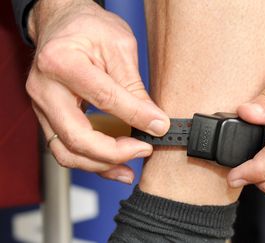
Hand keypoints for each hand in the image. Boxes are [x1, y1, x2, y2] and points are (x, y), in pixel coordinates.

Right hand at [26, 0, 169, 183]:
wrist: (63, 23)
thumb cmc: (90, 28)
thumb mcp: (119, 47)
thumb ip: (134, 87)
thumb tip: (154, 121)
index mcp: (62, 62)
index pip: (103, 98)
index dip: (135, 116)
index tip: (159, 127)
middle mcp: (44, 88)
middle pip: (75, 137)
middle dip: (113, 153)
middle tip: (143, 150)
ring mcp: (41, 106)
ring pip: (65, 151)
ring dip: (100, 166)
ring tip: (129, 170)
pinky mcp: (48, 117)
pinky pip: (65, 147)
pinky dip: (91, 160)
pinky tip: (114, 164)